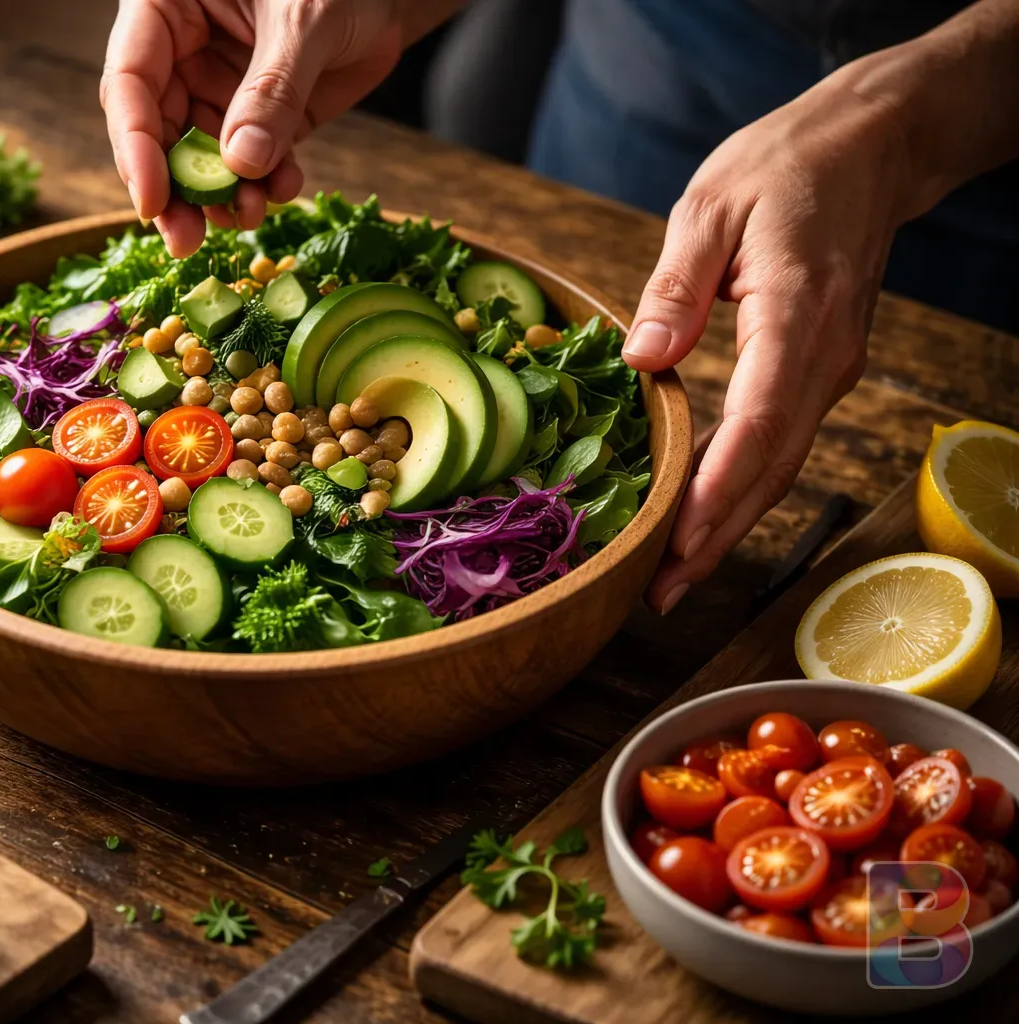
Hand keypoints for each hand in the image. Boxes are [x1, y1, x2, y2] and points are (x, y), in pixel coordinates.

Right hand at [100, 0, 419, 256]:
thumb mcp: (304, 20)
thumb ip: (272, 89)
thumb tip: (241, 163)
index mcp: (167, 8)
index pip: (131, 80)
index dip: (135, 144)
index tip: (151, 201)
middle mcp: (183, 52)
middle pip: (156, 132)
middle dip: (173, 190)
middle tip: (186, 240)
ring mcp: (220, 88)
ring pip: (201, 157)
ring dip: (220, 197)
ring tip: (250, 216)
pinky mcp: (260, 118)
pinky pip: (251, 164)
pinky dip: (264, 186)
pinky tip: (284, 190)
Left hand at [621, 77, 910, 612]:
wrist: (872, 148)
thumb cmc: (785, 168)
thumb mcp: (712, 206)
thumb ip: (676, 283)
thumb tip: (642, 355)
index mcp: (796, 316)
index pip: (758, 422)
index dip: (716, 490)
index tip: (676, 542)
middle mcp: (824, 358)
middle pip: (771, 468)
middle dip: (715, 538)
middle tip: (658, 594)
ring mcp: (830, 369)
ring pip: (780, 466)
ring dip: (729, 527)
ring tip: (672, 580)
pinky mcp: (820, 371)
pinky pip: (780, 444)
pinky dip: (742, 490)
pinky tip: (702, 520)